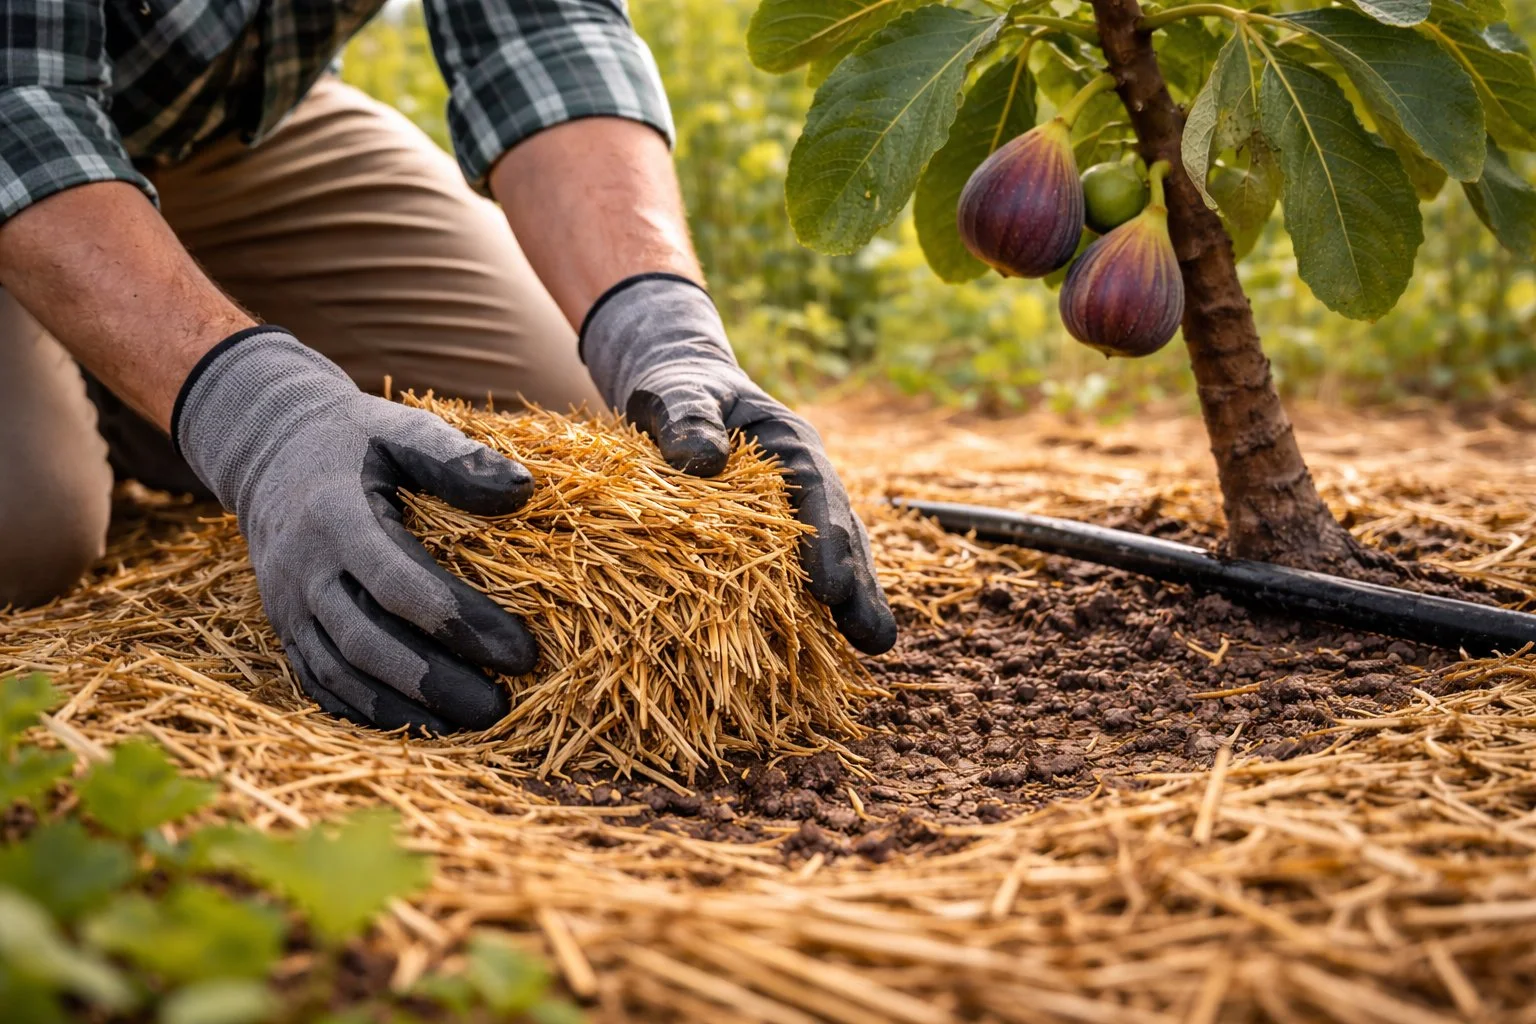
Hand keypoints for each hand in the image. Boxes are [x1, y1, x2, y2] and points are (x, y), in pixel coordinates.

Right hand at [174, 329, 537, 731]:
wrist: (267, 448)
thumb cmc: (353, 440)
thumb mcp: (402, 430)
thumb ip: (458, 460)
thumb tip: (525, 490)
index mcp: (338, 518)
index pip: (401, 584)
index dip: (462, 622)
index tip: (521, 651)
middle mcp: (305, 569)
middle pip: (370, 642)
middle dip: (437, 682)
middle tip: (499, 706)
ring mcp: (287, 604)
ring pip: (341, 673)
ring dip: (401, 710)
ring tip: (465, 730)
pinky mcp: (283, 626)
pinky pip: (318, 682)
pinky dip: (363, 711)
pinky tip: (414, 728)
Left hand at [580, 275, 897, 654]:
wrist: (679, 394)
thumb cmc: (677, 392)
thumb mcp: (675, 394)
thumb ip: (687, 418)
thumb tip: (701, 460)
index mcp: (791, 444)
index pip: (819, 494)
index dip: (828, 542)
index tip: (830, 588)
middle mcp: (806, 481)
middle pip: (841, 532)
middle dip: (857, 583)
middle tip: (874, 636)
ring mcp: (796, 512)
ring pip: (833, 556)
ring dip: (850, 600)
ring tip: (871, 646)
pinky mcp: (774, 538)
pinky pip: (799, 572)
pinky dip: (811, 605)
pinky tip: (820, 646)